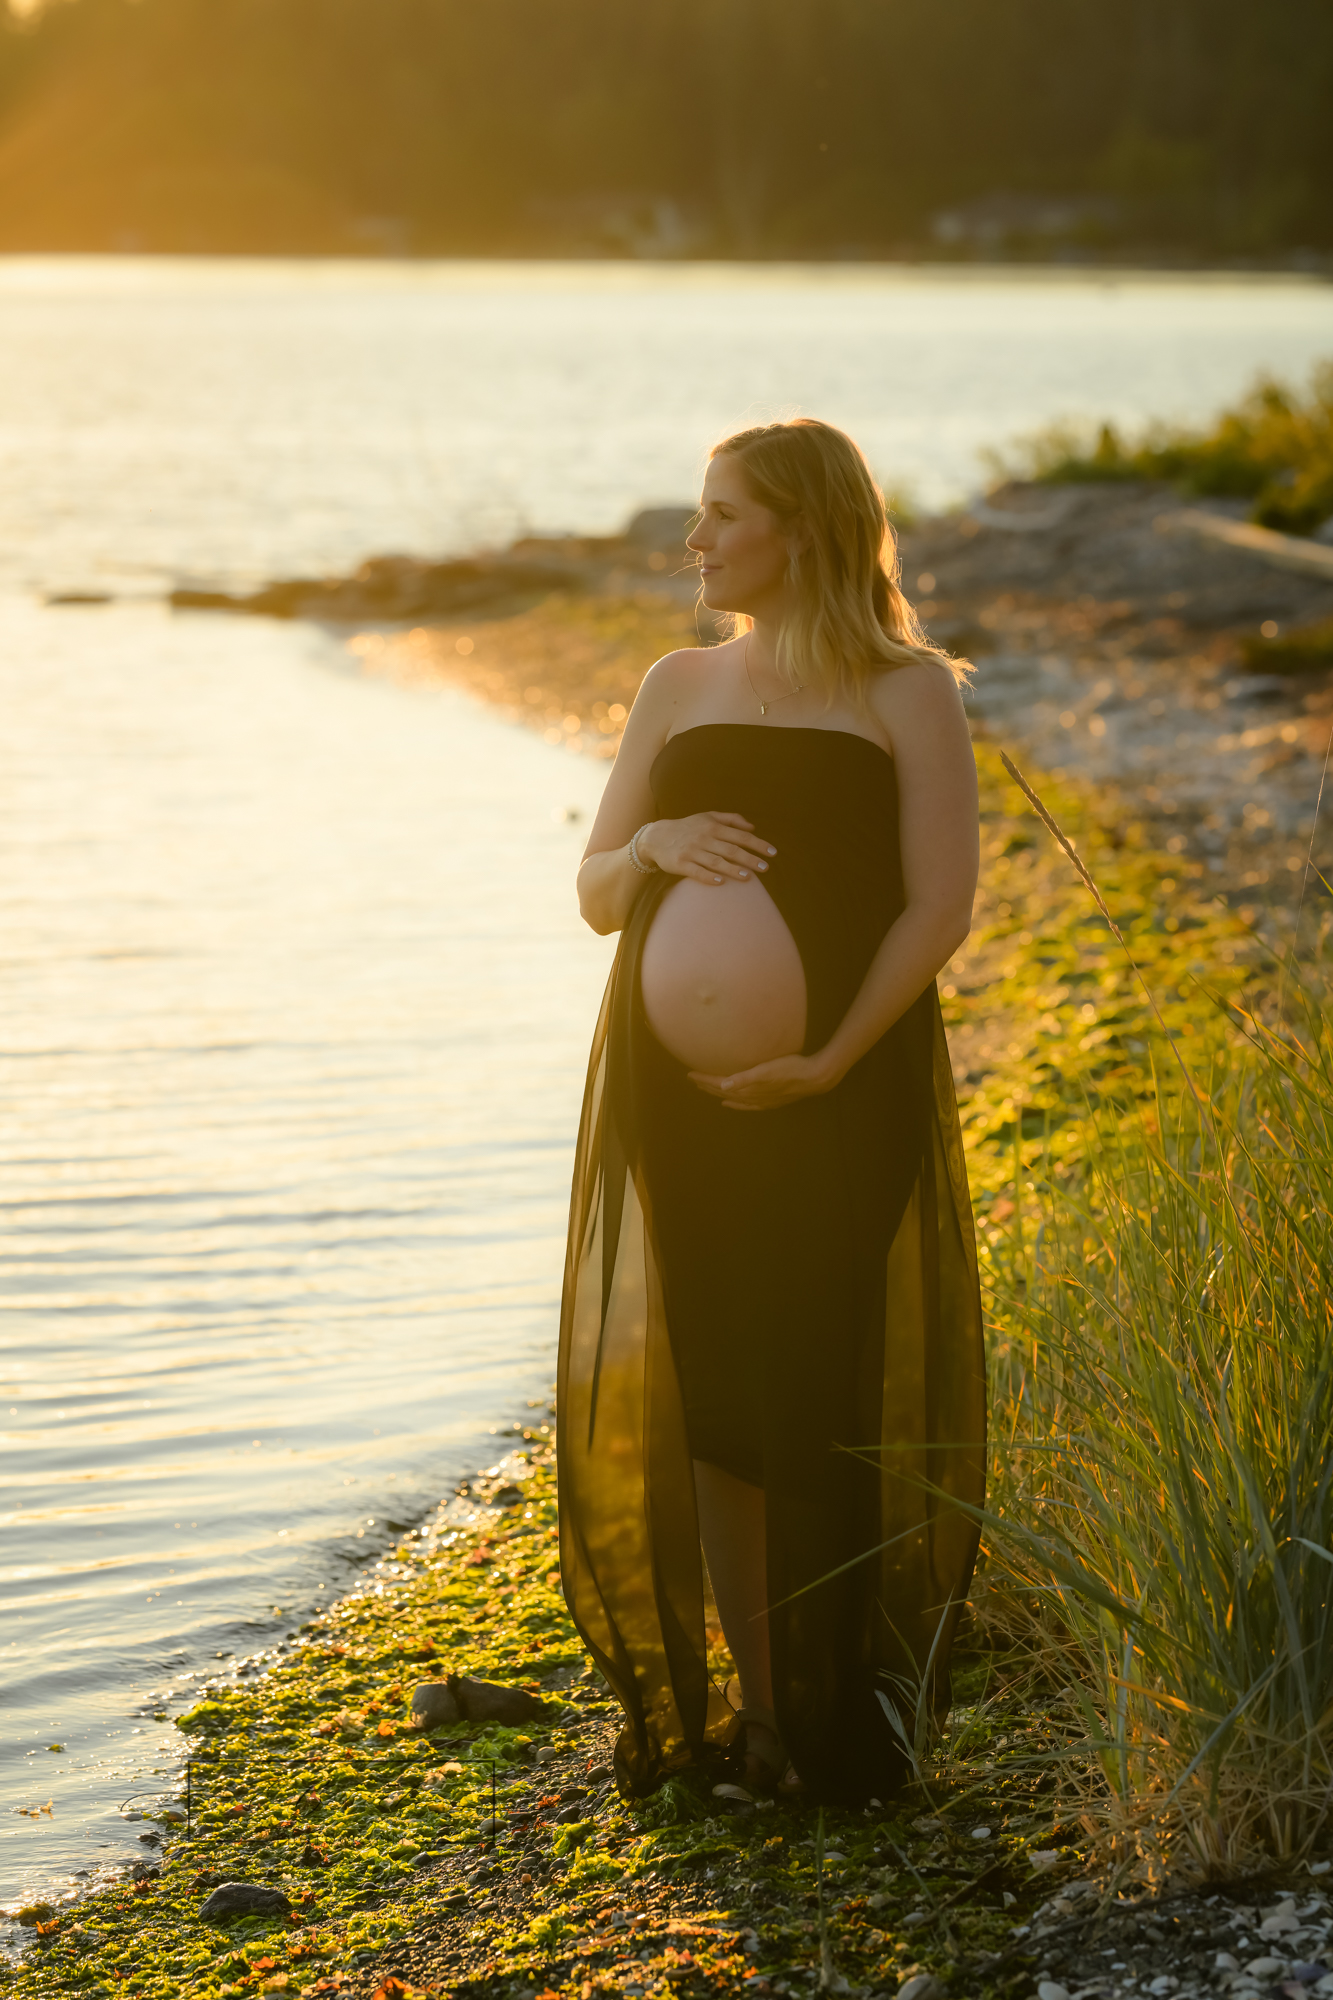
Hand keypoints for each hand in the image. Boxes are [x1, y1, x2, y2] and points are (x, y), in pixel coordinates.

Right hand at [639, 812, 775, 885]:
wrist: (657, 837)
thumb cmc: (688, 827)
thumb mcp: (708, 816)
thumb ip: (731, 819)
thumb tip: (753, 826)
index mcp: (713, 826)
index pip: (740, 835)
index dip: (758, 844)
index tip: (772, 853)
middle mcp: (704, 837)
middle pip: (731, 849)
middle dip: (750, 858)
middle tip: (766, 868)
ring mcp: (692, 851)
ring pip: (716, 861)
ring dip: (733, 869)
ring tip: (748, 877)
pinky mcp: (681, 863)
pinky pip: (696, 871)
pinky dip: (708, 877)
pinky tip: (721, 882)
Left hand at [687, 1051, 838, 1110]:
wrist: (814, 1078)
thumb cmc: (792, 1070)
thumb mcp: (767, 1071)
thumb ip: (745, 1079)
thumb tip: (724, 1085)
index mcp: (749, 1088)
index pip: (720, 1084)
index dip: (705, 1080)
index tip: (690, 1075)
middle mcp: (752, 1097)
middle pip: (724, 1092)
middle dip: (707, 1086)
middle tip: (693, 1080)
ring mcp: (761, 1100)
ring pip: (733, 1098)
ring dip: (719, 1094)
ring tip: (706, 1090)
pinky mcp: (769, 1099)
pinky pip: (745, 1104)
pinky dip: (735, 1103)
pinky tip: (730, 1102)